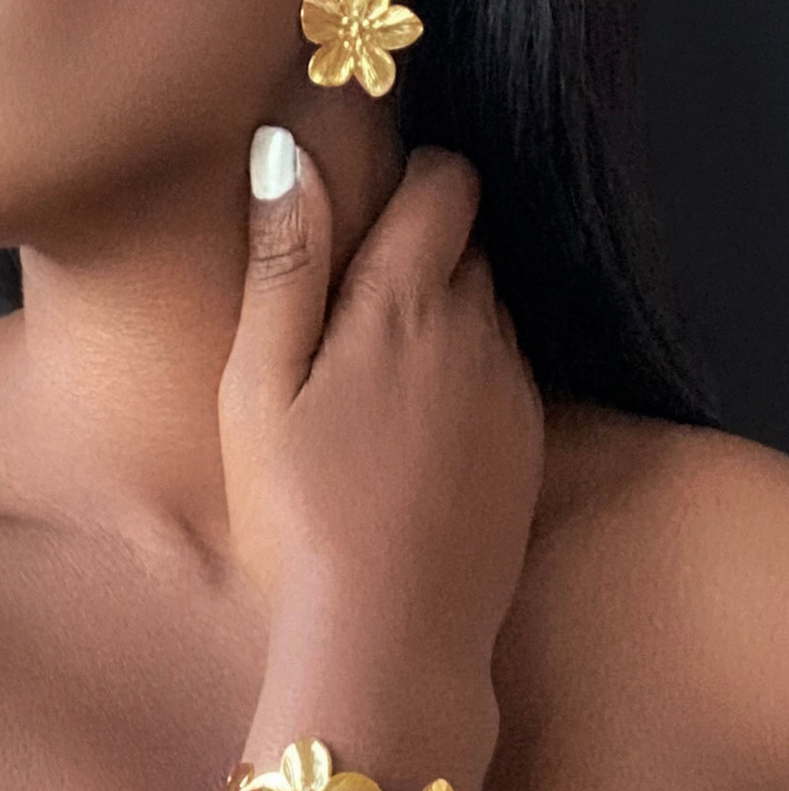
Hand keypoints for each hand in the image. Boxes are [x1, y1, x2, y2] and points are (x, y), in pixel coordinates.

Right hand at [219, 128, 544, 681]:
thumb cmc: (300, 518)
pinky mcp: (530, 453)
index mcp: (406, 306)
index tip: (370, 218)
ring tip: (382, 392)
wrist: (392, 638)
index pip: (449, 184)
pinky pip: (507, 381)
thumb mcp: (259, 392)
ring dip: (447, 325)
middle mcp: (479, 335)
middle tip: (354, 323)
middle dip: (423, 259)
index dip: (416, 180)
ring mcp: (514, 396)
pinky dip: (471, 385)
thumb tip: (287, 151)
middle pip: (470, 251)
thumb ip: (283, 268)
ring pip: (491, 318)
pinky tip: (420, 444)